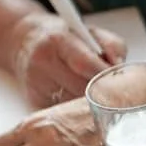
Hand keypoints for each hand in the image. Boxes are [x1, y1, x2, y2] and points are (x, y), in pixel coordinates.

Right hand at [11, 12, 127, 108]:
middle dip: (102, 92)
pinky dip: (78, 111)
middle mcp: (42, 62)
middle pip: (82, 89)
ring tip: (98, 95)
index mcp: (57, 41)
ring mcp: (36, 85)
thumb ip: (112, 45)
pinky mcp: (35, 102)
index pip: (86, 64)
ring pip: (75, 105)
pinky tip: (81, 101)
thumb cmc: (64, 38)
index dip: (106, 76)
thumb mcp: (90, 32)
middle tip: (114, 92)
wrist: (26, 43)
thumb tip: (120, 66)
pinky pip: (65, 114)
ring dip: (92, 104)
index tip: (119, 81)